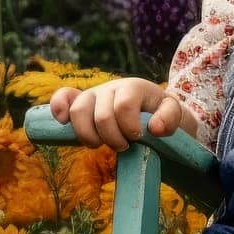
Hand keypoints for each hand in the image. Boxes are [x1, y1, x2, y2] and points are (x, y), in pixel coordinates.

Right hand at [48, 78, 188, 150]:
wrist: (153, 112)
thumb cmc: (162, 115)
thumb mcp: (175, 115)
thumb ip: (171, 118)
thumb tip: (154, 128)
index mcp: (134, 87)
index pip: (123, 106)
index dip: (128, 127)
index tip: (137, 138)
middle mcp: (111, 88)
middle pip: (101, 115)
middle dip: (112, 137)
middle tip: (124, 146)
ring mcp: (94, 94)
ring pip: (79, 110)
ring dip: (88, 134)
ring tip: (100, 144)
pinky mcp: (80, 102)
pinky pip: (63, 97)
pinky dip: (58, 107)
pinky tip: (62, 121)